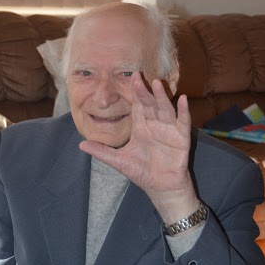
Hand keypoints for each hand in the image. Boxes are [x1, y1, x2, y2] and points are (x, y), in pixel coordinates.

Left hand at [78, 72, 199, 222]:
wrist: (160, 188)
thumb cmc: (142, 172)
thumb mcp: (119, 161)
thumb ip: (102, 152)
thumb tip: (81, 144)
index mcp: (141, 127)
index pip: (137, 105)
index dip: (134, 92)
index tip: (129, 77)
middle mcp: (155, 124)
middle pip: (149, 103)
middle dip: (144, 91)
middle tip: (137, 76)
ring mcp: (169, 130)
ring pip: (165, 109)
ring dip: (162, 96)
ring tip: (157, 83)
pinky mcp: (181, 139)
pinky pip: (183, 122)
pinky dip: (184, 111)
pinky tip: (183, 100)